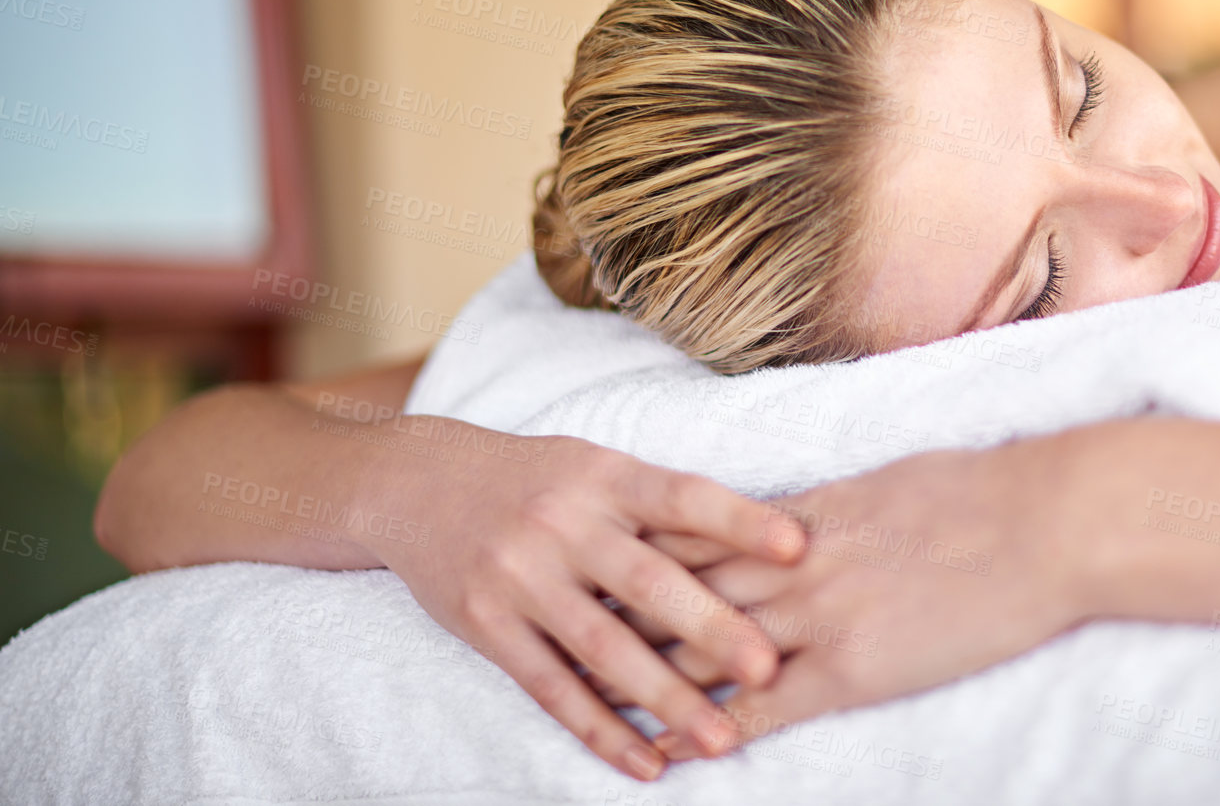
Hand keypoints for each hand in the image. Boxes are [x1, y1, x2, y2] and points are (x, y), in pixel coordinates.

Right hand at [362, 427, 806, 780]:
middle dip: (710, 626)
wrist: (412, 483)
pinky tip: (645, 762)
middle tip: (769, 667)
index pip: (681, 496)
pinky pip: (550, 687)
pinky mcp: (487, 625)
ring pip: (603, 648)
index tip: (799, 545)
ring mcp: (521, 578)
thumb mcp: (594, 465)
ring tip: (723, 739)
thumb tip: (762, 533)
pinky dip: (599, 729)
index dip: (740, 520)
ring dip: (666, 698)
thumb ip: (661, 502)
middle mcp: (562, 525)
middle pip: (646, 581)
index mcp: (603, 477)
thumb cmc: (534, 477)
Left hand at [627, 438, 1085, 757]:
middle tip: (555, 626)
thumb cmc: (980, 492)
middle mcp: (791, 565)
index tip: (590, 560)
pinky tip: (674, 753)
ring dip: (646, 680)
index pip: (695, 534)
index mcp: (802, 514)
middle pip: (679, 593)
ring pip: (705, 652)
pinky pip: (764, 710)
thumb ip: (833, 507)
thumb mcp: (891, 483)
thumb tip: (805, 516)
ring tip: (589, 698)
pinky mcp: (850, 671)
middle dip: (616, 615)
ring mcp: (816, 620)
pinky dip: (712, 731)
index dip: (638, 552)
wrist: (1043, 523)